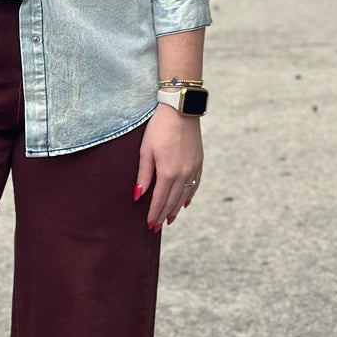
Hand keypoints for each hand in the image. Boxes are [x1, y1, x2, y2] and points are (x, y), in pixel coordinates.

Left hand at [135, 105, 202, 229]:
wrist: (181, 110)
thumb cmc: (158, 128)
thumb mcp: (146, 151)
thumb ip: (143, 175)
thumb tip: (138, 196)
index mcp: (168, 172)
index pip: (160, 200)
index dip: (154, 213)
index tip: (149, 225)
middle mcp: (183, 174)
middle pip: (172, 201)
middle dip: (163, 215)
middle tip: (156, 227)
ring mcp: (193, 169)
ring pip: (184, 196)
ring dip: (176, 209)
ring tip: (168, 219)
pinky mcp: (199, 162)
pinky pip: (195, 185)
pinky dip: (189, 196)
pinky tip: (184, 203)